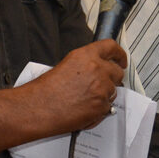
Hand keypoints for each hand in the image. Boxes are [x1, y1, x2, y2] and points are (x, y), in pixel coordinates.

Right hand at [0, 40, 126, 156]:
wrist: (36, 109)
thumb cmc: (44, 90)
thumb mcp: (65, 65)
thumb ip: (86, 64)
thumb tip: (97, 69)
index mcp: (86, 56)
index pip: (111, 47)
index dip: (119, 54)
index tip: (121, 60)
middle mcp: (97, 69)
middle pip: (117, 72)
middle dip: (112, 78)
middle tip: (102, 84)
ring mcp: (101, 88)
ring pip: (113, 91)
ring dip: (104, 95)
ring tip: (84, 99)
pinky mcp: (101, 105)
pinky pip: (107, 107)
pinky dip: (98, 109)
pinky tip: (83, 110)